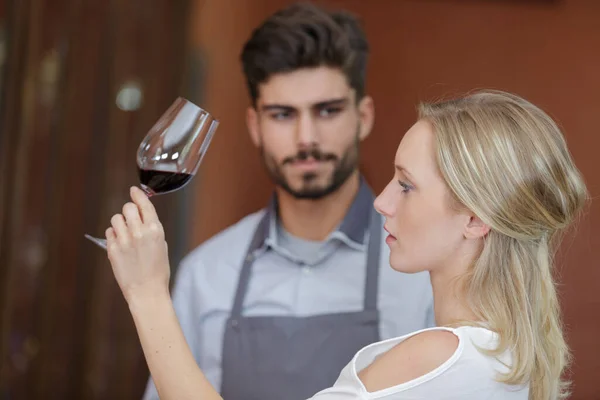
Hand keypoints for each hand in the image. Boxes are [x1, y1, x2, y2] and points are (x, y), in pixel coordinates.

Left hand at [105, 186, 170, 303]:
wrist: (147, 291)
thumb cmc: (158, 270)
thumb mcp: (162, 245)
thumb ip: (152, 229)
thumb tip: (142, 215)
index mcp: (155, 230)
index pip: (144, 204)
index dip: (138, 195)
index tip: (134, 191)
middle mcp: (139, 232)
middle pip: (127, 208)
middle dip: (129, 211)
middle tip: (131, 219)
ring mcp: (124, 240)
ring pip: (116, 218)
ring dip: (120, 223)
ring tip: (125, 234)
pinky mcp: (112, 249)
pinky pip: (110, 232)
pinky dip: (114, 235)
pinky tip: (121, 244)